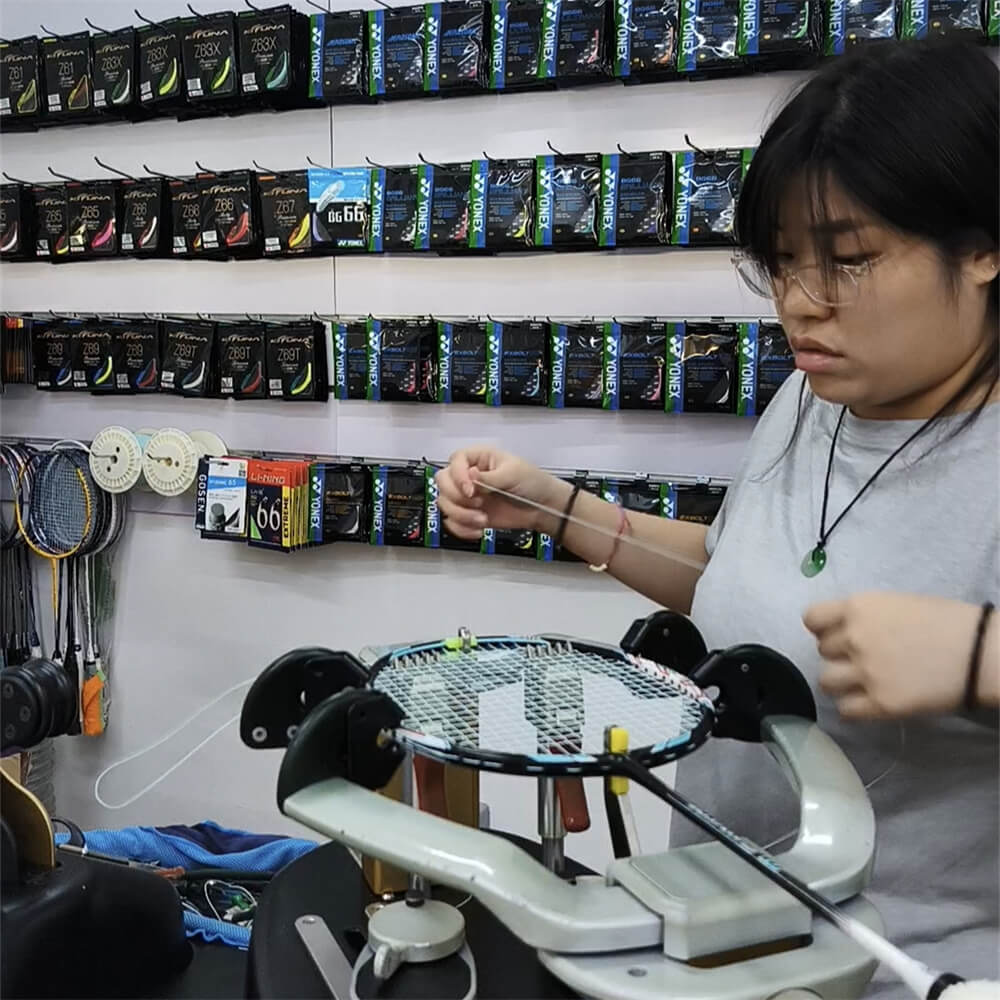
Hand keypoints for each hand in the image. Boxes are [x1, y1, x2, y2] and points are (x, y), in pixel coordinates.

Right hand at [434, 446, 565, 539]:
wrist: (542, 508)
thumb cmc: (532, 482)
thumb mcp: (513, 473)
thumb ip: (489, 477)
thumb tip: (471, 477)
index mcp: (478, 458)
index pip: (455, 461)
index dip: (458, 476)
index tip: (472, 490)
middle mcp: (469, 476)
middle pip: (443, 482)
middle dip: (457, 497)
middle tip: (478, 503)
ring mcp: (468, 497)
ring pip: (444, 504)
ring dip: (461, 515)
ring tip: (482, 519)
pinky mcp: (470, 515)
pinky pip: (452, 523)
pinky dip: (462, 529)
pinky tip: (479, 529)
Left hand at [803, 592, 982, 719]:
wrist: (981, 653)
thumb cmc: (946, 622)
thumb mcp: (896, 604)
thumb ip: (864, 616)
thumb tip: (842, 630)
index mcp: (858, 607)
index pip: (812, 619)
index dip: (824, 628)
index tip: (838, 634)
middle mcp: (854, 638)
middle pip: (822, 651)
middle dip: (840, 655)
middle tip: (864, 659)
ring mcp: (865, 672)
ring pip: (826, 682)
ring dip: (841, 683)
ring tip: (863, 682)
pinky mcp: (881, 704)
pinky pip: (845, 711)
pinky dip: (854, 708)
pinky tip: (869, 702)